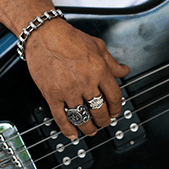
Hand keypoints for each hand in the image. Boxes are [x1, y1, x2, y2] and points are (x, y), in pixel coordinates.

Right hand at [24, 18, 130, 139]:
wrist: (44, 34)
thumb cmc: (69, 37)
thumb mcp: (98, 46)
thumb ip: (112, 62)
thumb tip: (124, 71)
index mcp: (99, 71)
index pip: (114, 97)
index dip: (116, 108)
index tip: (115, 113)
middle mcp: (85, 82)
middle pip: (99, 110)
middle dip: (104, 120)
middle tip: (104, 122)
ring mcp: (68, 90)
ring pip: (82, 117)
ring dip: (88, 127)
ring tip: (91, 130)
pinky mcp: (52, 94)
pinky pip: (61, 117)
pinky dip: (67, 129)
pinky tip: (72, 134)